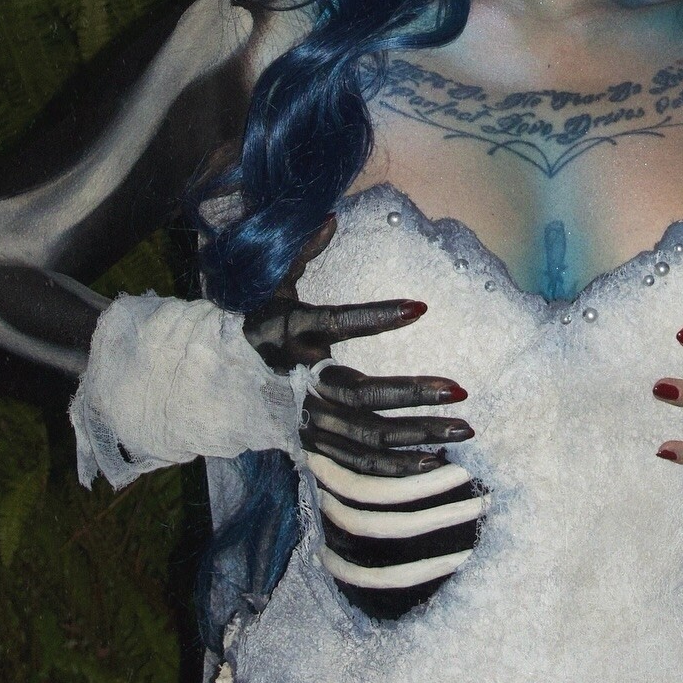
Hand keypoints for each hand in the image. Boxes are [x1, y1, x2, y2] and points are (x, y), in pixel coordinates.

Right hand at [244, 215, 472, 477]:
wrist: (218, 387)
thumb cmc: (257, 327)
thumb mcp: (270, 287)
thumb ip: (299, 253)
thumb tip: (329, 216)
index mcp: (291, 336)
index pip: (338, 323)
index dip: (378, 316)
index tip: (421, 307)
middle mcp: (301, 384)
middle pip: (364, 398)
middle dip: (415, 395)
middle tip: (460, 391)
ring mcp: (309, 422)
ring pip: (370, 437)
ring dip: (419, 434)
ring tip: (463, 426)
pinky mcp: (317, 448)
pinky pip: (362, 465)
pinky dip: (400, 466)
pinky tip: (437, 460)